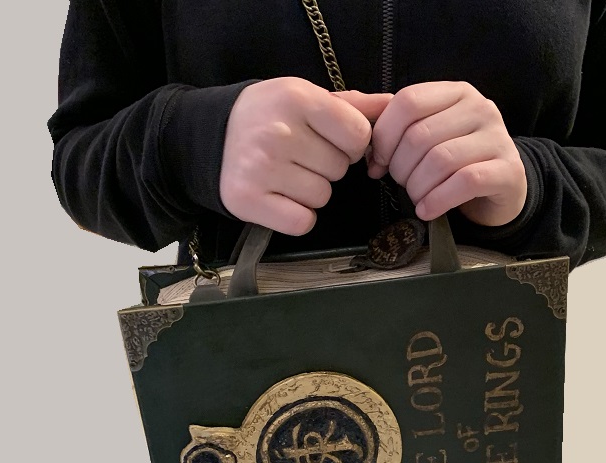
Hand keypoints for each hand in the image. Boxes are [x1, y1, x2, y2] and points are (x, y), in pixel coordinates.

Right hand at [220, 78, 392, 235]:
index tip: (331, 141)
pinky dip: (297, 216)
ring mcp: (262, 169)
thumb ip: (352, 105)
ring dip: (311, 192)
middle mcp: (278, 133)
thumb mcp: (305, 97)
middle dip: (327, 167)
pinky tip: (281, 198)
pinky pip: (302, 222)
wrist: (210, 137)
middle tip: (300, 157)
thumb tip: (394, 106)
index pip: (358, 135)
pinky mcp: (249, 201)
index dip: (351, 144)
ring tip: (287, 175)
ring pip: (322, 197)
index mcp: (297, 99)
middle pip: (340, 169)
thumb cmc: (267, 116)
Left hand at [363, 82, 526, 226]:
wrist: (501, 190)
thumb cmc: (454, 164)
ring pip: (440, 160)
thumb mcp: (426, 139)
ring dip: (417, 188)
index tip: (378, 163)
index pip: (408, 102)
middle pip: (420, 136)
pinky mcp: (508, 170)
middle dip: (400, 168)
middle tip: (402, 185)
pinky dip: (437, 201)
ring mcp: (497, 138)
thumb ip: (395, 131)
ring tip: (417, 198)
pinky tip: (428, 210)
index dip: (384, 136)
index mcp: (455, 93)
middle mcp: (479, 108)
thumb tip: (365, 146)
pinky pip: (464, 182)